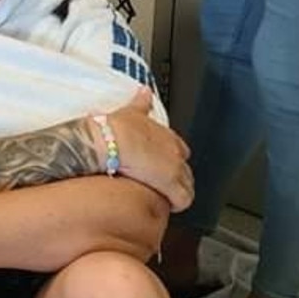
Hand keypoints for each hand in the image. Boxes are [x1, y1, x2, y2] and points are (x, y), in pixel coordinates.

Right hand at [105, 88, 193, 211]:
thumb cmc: (115, 128)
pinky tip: (168, 206)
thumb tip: (144, 91)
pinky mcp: (172, 186)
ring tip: (163, 198)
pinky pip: (183, 200)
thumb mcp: (130, 111)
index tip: (160, 167)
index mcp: (166, 136)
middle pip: (185, 169)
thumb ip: (140, 102)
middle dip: (176, 178)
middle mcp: (175, 151)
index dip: (170, 161)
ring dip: (176, 192)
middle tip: (160, 185)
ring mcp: (175, 169)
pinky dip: (176, 204)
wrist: (111, 141)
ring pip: (187, 185)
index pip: (180, 151)